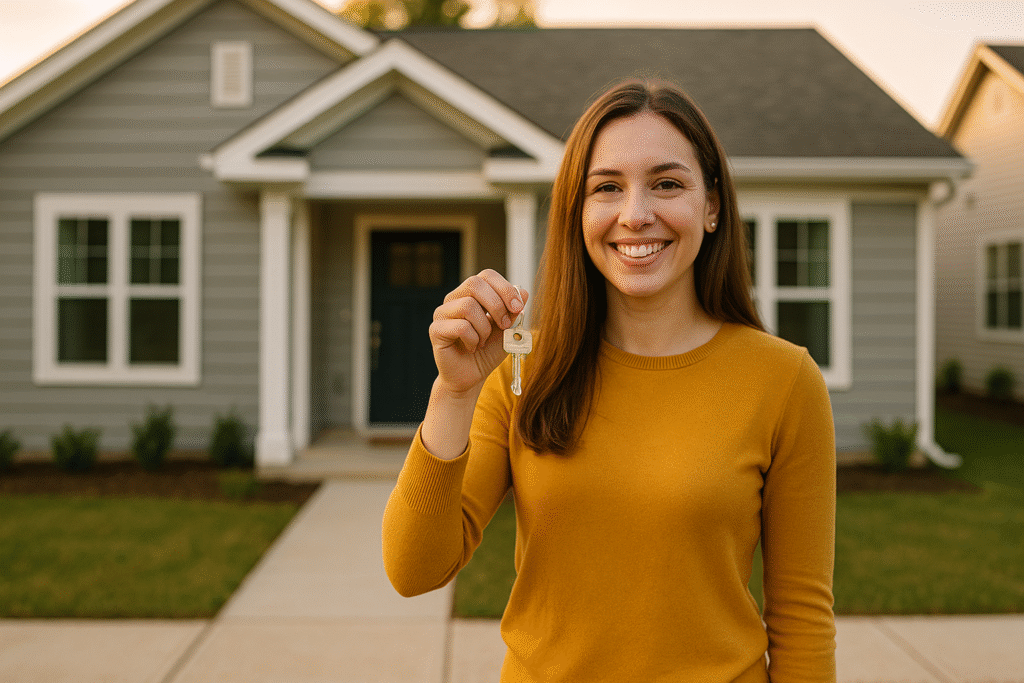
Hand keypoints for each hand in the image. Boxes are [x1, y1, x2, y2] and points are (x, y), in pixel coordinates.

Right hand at [429, 270, 527, 395]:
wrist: (471, 377)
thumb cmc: (487, 351)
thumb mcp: (507, 330)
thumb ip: (513, 312)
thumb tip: (523, 292)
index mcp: (471, 294)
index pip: (486, 275)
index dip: (505, 288)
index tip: (518, 307)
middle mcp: (454, 299)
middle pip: (474, 284)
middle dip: (496, 305)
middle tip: (504, 325)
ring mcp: (442, 313)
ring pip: (468, 306)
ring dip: (484, 328)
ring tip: (483, 341)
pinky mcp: (436, 330)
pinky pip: (460, 327)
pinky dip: (473, 339)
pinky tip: (472, 348)